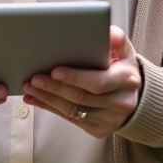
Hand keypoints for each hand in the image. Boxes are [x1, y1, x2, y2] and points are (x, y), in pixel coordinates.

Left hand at [22, 26, 141, 138]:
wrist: (132, 94)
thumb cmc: (121, 66)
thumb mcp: (123, 49)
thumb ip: (114, 38)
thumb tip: (105, 32)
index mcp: (127, 80)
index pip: (98, 82)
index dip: (74, 78)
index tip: (54, 70)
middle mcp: (121, 103)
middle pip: (81, 97)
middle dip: (54, 88)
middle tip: (34, 79)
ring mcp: (111, 120)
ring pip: (73, 111)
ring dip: (48, 99)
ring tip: (30, 88)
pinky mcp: (100, 130)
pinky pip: (71, 119)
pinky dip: (51, 109)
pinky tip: (37, 99)